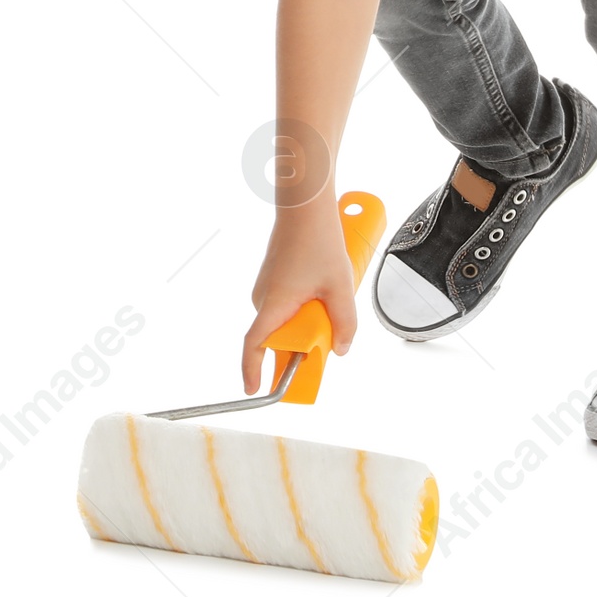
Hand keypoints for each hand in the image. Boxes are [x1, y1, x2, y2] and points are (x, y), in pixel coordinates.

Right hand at [241, 207, 358, 394]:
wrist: (306, 204)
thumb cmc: (319, 240)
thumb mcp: (340, 287)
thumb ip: (344, 322)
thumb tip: (342, 349)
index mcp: (273, 305)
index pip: (254, 346)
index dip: (253, 372)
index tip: (255, 391)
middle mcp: (264, 298)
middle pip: (277, 337)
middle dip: (302, 344)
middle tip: (329, 338)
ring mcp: (268, 287)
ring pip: (285, 319)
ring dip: (307, 321)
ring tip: (332, 298)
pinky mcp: (275, 278)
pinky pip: (288, 304)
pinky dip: (305, 306)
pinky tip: (326, 288)